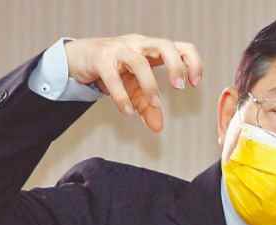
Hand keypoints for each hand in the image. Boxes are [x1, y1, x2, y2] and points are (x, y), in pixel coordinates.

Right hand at [64, 35, 202, 131]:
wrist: (80, 56)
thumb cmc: (113, 66)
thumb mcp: (134, 88)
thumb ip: (147, 106)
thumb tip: (158, 128)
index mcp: (152, 48)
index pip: (180, 46)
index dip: (192, 62)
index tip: (195, 83)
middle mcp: (139, 45)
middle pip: (164, 45)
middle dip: (176, 66)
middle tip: (179, 88)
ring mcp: (119, 49)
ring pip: (139, 61)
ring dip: (150, 84)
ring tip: (155, 104)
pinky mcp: (100, 59)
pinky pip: (113, 78)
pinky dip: (122, 97)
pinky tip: (128, 112)